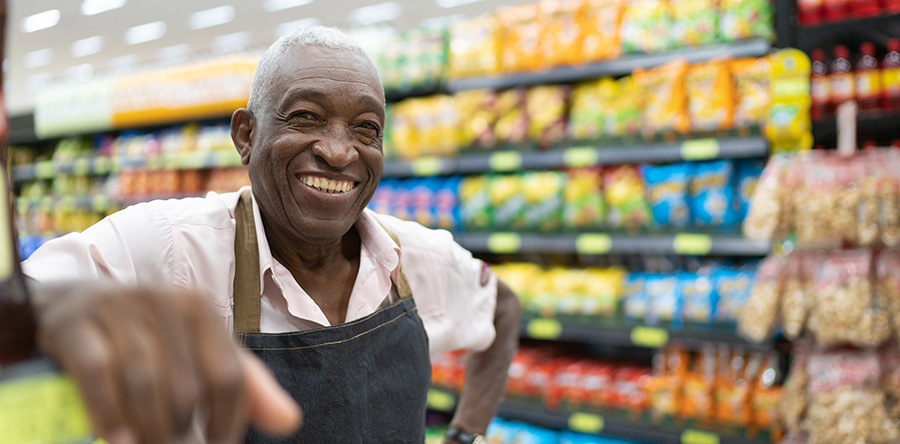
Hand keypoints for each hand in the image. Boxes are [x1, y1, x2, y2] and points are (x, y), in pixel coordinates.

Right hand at [33, 282, 301, 443]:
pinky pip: (99, 376)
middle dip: (181, 435)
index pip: (229, 378)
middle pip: (185, 389)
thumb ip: (247, 386)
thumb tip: (291, 422)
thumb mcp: (203, 352)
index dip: (227, 425)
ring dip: (148, 431)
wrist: (74, 304)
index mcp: (201, 309)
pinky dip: (108, 414)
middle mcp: (164, 301)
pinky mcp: (78, 326)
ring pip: (144, 386)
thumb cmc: (152, 337)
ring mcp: (118, 310)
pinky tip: (116, 440)